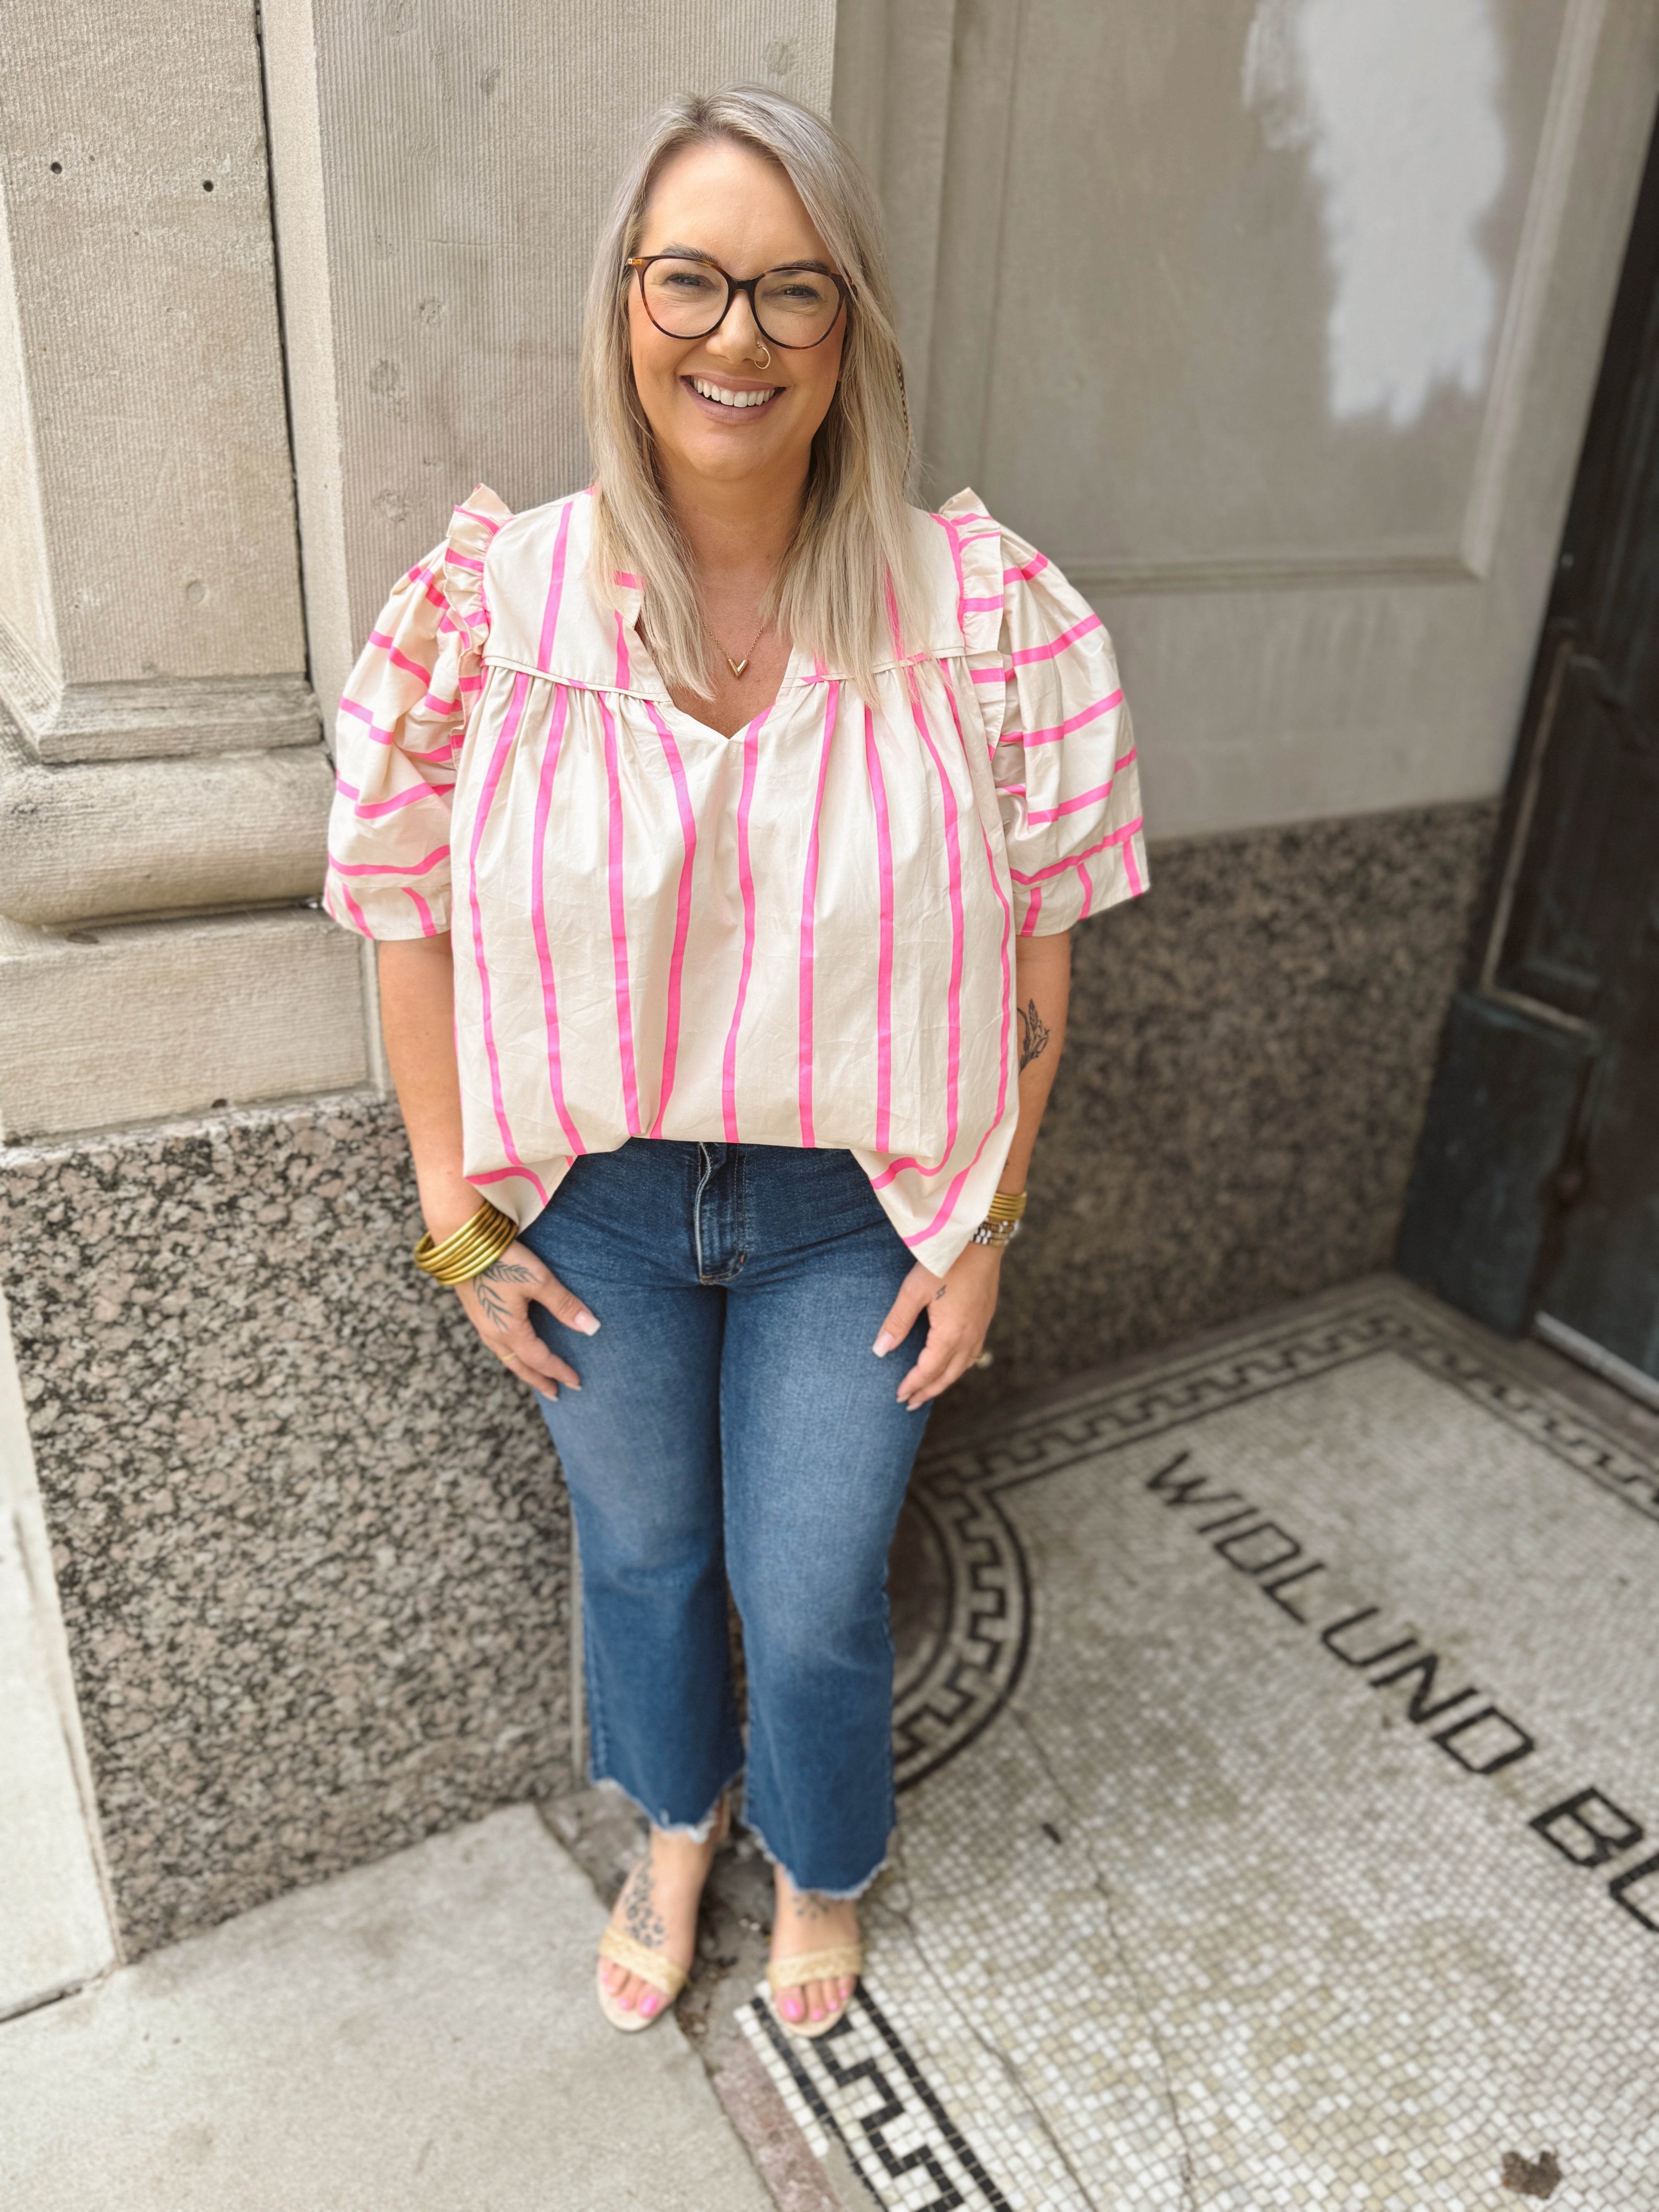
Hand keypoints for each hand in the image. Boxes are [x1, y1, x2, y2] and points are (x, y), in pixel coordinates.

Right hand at [452, 1239, 598, 1398]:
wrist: (460, 1239)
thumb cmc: (502, 1259)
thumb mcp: (538, 1281)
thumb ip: (564, 1305)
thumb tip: (591, 1328)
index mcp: (509, 1331)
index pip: (540, 1360)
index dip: (559, 1371)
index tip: (576, 1382)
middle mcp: (492, 1332)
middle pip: (519, 1366)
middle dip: (538, 1380)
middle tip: (555, 1393)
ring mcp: (481, 1322)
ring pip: (505, 1355)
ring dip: (523, 1368)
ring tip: (536, 1374)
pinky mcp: (476, 1309)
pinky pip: (496, 1343)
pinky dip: (510, 1353)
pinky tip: (514, 1345)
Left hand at [873, 1242, 1002, 1410]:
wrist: (979, 1238)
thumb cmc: (944, 1262)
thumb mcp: (913, 1291)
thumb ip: (897, 1322)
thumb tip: (880, 1351)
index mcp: (950, 1334)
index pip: (929, 1371)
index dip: (913, 1385)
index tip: (899, 1396)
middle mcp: (969, 1336)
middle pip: (948, 1375)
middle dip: (928, 1391)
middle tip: (910, 1403)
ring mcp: (981, 1327)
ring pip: (963, 1366)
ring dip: (945, 1380)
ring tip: (929, 1388)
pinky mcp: (985, 1316)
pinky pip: (973, 1352)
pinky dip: (959, 1365)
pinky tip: (952, 1361)